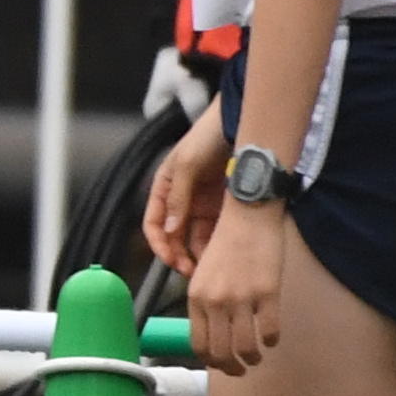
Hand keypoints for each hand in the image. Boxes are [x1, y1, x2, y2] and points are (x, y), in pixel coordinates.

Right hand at [144, 112, 228, 274]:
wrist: (241, 124)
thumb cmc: (208, 136)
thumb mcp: (186, 165)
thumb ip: (177, 197)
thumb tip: (169, 230)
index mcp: (164, 188)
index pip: (154, 223)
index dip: (158, 243)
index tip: (169, 259)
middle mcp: (181, 200)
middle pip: (174, 236)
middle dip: (179, 254)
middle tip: (191, 271)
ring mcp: (202, 205)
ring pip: (195, 237)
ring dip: (200, 253)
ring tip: (210, 267)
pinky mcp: (223, 207)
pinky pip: (217, 231)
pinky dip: (217, 245)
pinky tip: (223, 255)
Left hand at [188, 169, 289, 375]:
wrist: (248, 216)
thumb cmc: (227, 244)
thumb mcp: (205, 273)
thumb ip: (206, 301)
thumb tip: (214, 331)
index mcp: (195, 297)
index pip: (198, 343)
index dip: (211, 360)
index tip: (222, 364)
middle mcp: (214, 301)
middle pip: (220, 352)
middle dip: (231, 368)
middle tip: (242, 369)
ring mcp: (240, 298)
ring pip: (245, 347)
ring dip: (253, 358)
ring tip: (258, 356)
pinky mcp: (267, 292)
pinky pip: (270, 330)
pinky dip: (272, 339)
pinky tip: (273, 336)